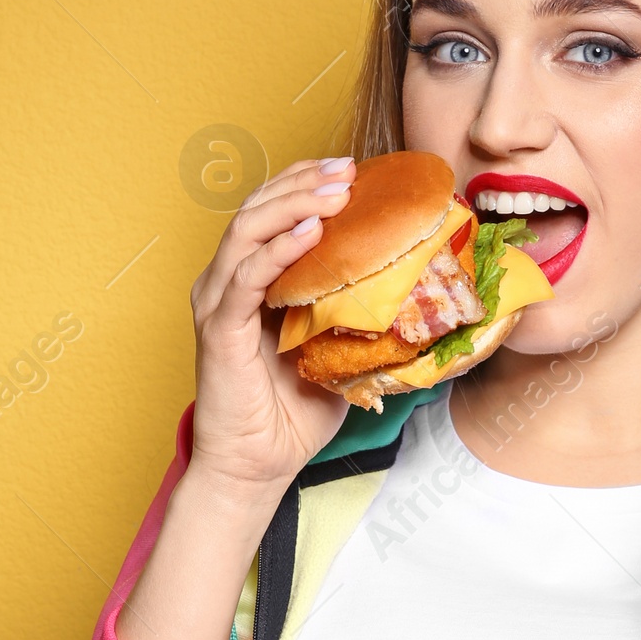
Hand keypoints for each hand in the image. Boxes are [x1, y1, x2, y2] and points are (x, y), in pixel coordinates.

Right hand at [187, 156, 355, 499]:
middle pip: (256, 209)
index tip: (352, 171)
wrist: (258, 468)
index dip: (306, 183)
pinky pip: (245, 278)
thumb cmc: (294, 416)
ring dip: (292, 204)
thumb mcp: (339, 352)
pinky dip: (277, 249)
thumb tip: (422, 293)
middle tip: (347, 171)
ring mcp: (218, 303)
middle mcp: (227, 283)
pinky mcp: (219, 330)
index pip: (271, 213)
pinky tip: (310, 232)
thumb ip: (361, 316)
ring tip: (334, 193)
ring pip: (246, 231)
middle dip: (302, 182)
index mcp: (251, 282)